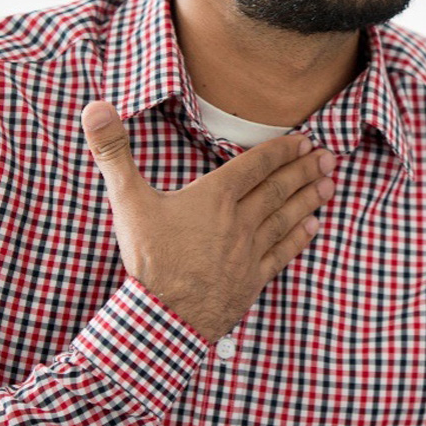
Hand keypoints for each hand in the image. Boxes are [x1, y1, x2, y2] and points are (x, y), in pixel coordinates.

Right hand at [80, 100, 334, 338]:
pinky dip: (299, 238)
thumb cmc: (147, 258)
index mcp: (214, 197)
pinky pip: (283, 254)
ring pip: (285, 218)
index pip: (255, 166)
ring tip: (330, 183)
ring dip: (309, 199)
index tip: (305, 140)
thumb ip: (114, 152)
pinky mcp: (253, 280)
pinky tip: (314, 227)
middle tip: (329, 156)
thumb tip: (95, 107)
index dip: (281, 151)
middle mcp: (238, 221)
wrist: (163, 318)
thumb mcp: (126, 200)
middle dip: (304, 170)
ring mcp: (249, 252)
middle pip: (278, 189)